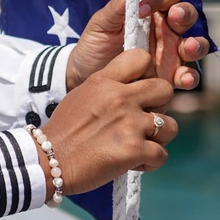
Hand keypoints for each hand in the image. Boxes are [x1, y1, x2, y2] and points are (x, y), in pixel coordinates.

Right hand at [39, 50, 176, 195]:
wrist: (49, 160)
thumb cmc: (64, 130)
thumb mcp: (82, 94)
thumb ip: (108, 87)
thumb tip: (133, 90)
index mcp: (104, 80)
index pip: (142, 57)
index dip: (148, 73)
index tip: (141, 88)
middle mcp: (121, 98)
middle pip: (165, 90)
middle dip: (160, 105)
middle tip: (146, 118)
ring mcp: (130, 124)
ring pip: (170, 126)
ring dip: (159, 138)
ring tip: (142, 144)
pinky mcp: (134, 150)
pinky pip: (162, 155)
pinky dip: (151, 161)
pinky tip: (136, 162)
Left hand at [65, 0, 208, 91]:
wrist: (85, 78)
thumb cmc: (94, 46)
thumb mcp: (100, 25)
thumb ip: (116, 8)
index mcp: (149, 12)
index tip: (145, 7)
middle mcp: (164, 31)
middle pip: (187, 15)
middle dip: (186, 14)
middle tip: (175, 17)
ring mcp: (170, 54)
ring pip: (195, 45)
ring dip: (196, 44)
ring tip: (186, 47)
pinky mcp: (170, 78)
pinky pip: (188, 76)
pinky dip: (190, 76)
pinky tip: (182, 78)